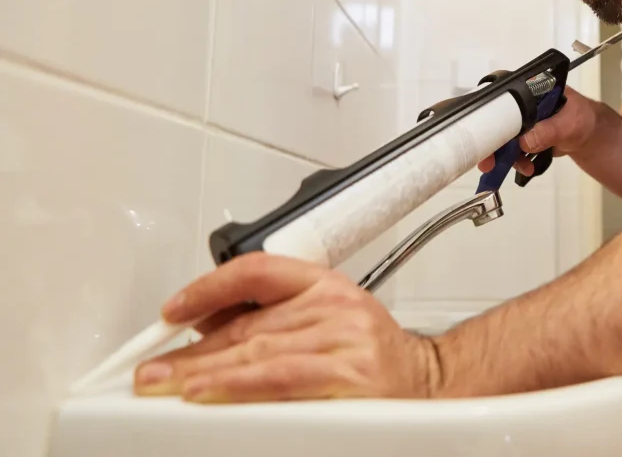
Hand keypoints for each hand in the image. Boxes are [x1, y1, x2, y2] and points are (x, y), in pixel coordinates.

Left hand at [133, 253, 438, 402]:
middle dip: (191, 351)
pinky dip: (238, 386)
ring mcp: (343, 340)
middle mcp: (335, 306)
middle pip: (247, 323)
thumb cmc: (375, 356)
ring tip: (165, 385)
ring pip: (257, 352)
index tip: (173, 310)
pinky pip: (281, 379)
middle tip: (149, 371)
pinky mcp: (348, 376)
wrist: (430, 381)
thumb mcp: (329, 320)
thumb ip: (276, 319)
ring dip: (203, 371)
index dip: (208, 288)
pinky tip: (209, 392)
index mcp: (327, 285)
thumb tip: (207, 326)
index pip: (258, 270)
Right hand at [478, 86, 597, 175]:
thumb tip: (525, 141)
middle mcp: (521, 102)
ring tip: (520, 166)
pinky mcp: (523, 136)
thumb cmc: (584, 119)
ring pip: (501, 137)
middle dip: (490, 142)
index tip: (480, 132)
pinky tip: (526, 167)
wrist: (591, 135)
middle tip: (487, 162)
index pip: (499, 96)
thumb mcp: (570, 123)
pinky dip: (515, 160)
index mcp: (529, 88)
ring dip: (504, 155)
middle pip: (494, 119)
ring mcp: (521, 120)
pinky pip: (511, 149)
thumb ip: (550, 130)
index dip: (487, 113)